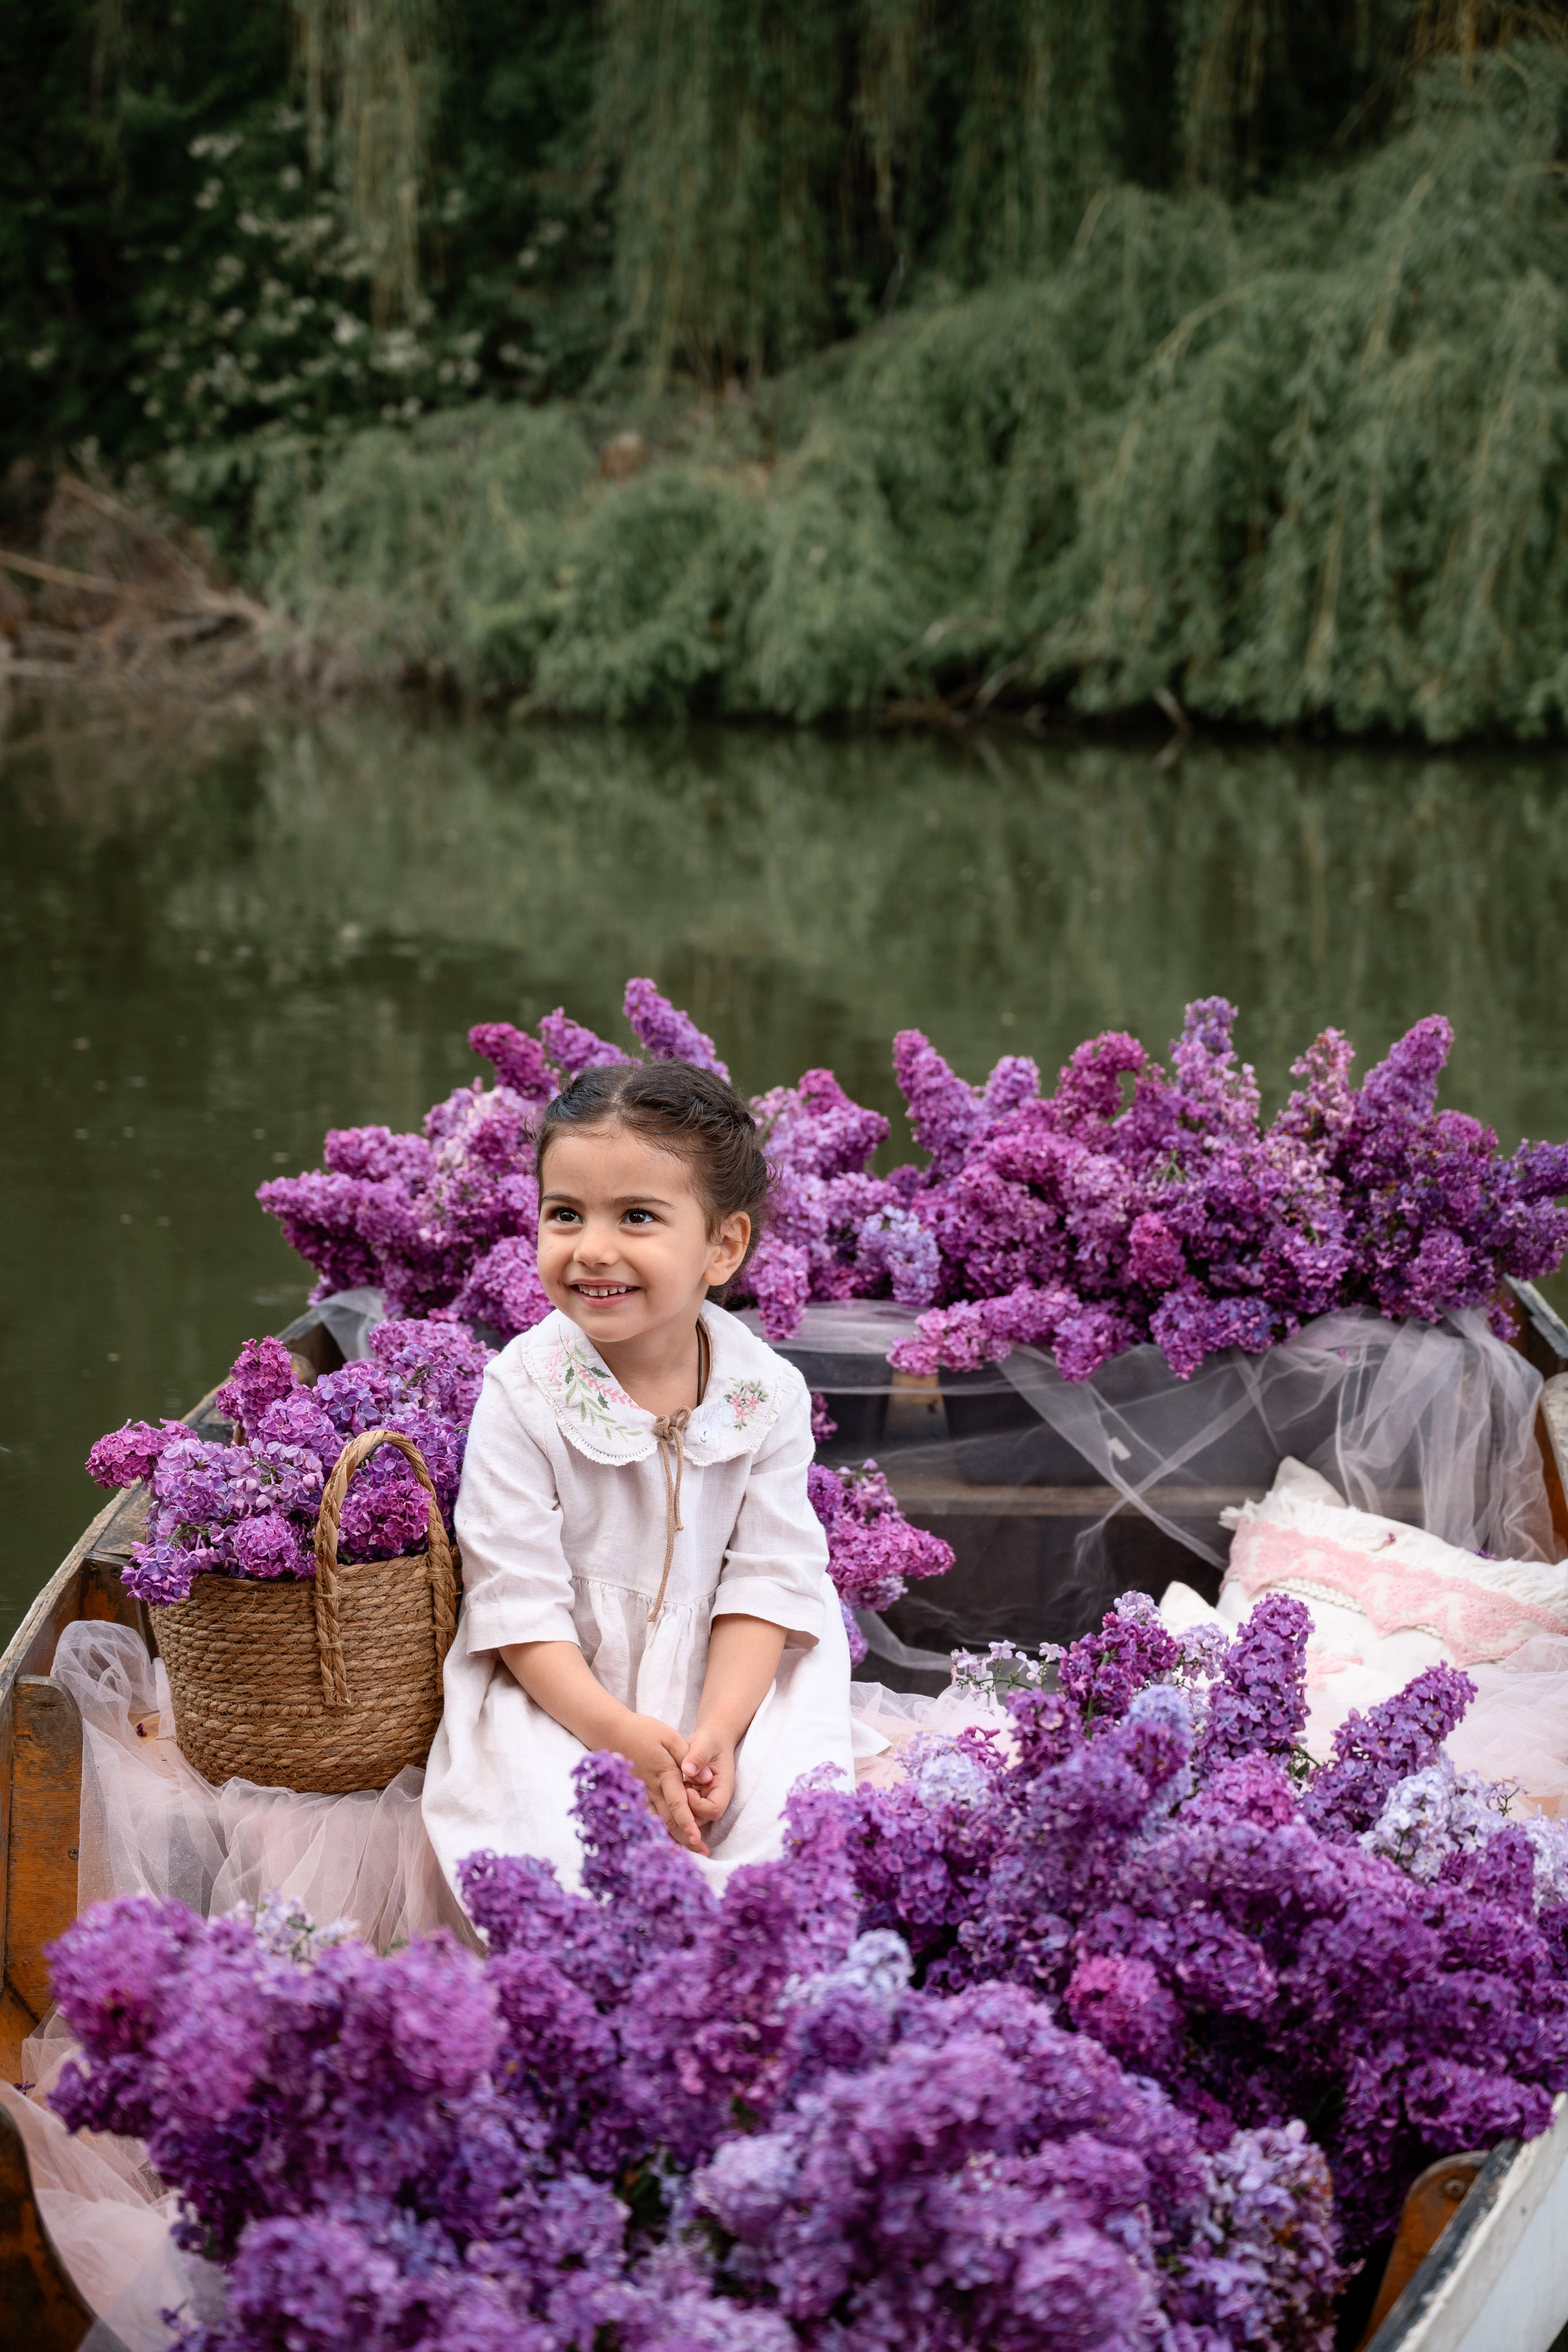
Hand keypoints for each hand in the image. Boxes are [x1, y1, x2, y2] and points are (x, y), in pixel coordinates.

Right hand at [614, 1712, 709, 1855]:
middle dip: (685, 1839)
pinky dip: (655, 1831)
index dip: (687, 1822)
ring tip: (686, 1853)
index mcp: (664, 1774)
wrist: (610, 1731)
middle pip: (669, 1820)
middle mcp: (651, 1789)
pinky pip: (645, 1818)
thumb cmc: (643, 1731)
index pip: (677, 1804)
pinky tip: (663, 1841)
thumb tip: (706, 1778)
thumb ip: (689, 1757)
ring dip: (671, 1839)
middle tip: (701, 1852)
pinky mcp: (633, 1795)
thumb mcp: (669, 1737)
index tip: (696, 1839)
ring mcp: (640, 1794)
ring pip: (656, 1823)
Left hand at [682, 1721, 735, 1828]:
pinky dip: (676, 1804)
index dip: (698, 1804)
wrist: (711, 1740)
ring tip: (676, 1786)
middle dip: (687, 1808)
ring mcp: (706, 1800)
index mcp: (723, 1787)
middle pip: (702, 1818)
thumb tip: (687, 1770)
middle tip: (678, 1787)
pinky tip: (668, 1789)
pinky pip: (685, 1810)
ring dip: (681, 1806)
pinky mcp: (696, 1799)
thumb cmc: (710, 1740)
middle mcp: (716, 1798)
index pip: (715, 1809)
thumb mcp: (705, 1743)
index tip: (687, 1787)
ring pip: (692, 1817)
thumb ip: (698, 1755)